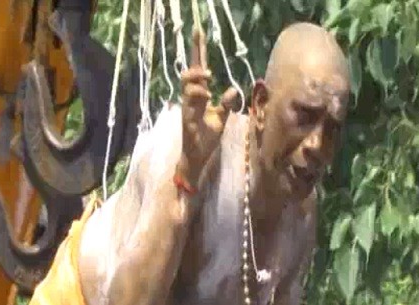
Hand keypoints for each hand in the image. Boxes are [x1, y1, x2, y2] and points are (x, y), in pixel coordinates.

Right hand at [178, 29, 239, 189]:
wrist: (197, 157)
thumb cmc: (206, 139)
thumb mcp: (221, 119)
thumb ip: (226, 104)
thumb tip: (232, 88)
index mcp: (199, 96)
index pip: (198, 70)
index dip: (199, 52)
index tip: (199, 32)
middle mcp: (191, 99)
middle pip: (189, 71)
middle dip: (194, 55)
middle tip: (201, 41)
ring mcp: (187, 107)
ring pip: (186, 83)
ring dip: (196, 76)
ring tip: (207, 74)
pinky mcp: (187, 117)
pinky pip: (189, 100)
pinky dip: (197, 93)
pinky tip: (206, 93)